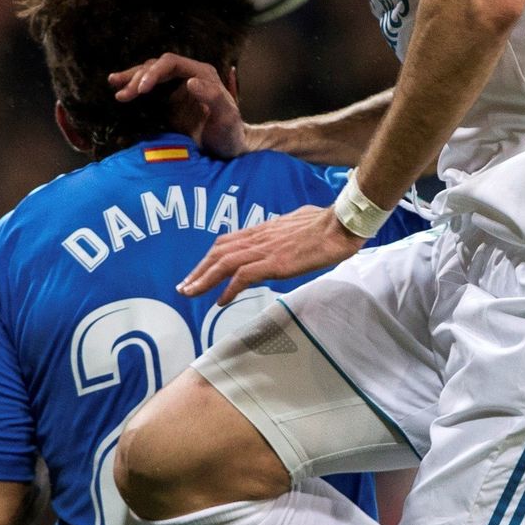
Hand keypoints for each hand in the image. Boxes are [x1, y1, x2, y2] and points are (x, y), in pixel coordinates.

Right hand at [109, 53, 251, 157]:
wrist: (229, 149)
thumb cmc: (230, 133)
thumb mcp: (226, 117)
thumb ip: (212, 97)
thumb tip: (190, 82)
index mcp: (202, 74)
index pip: (171, 63)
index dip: (154, 72)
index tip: (141, 89)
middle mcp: (189, 75)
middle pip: (157, 67)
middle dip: (138, 78)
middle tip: (123, 95)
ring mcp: (178, 87)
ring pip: (150, 74)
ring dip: (132, 79)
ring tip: (114, 84)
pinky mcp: (170, 100)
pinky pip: (149, 89)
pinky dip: (134, 87)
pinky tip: (120, 88)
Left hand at [180, 204, 363, 304]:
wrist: (341, 224)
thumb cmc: (326, 223)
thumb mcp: (298, 224)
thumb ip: (284, 233)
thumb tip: (284, 239)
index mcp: (264, 229)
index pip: (227, 241)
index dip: (209, 257)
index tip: (199, 270)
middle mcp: (259, 237)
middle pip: (218, 252)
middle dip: (198, 270)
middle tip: (183, 286)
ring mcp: (265, 249)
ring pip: (224, 263)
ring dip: (203, 279)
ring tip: (190, 293)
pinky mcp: (275, 262)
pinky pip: (243, 276)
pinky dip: (228, 288)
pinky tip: (220, 301)